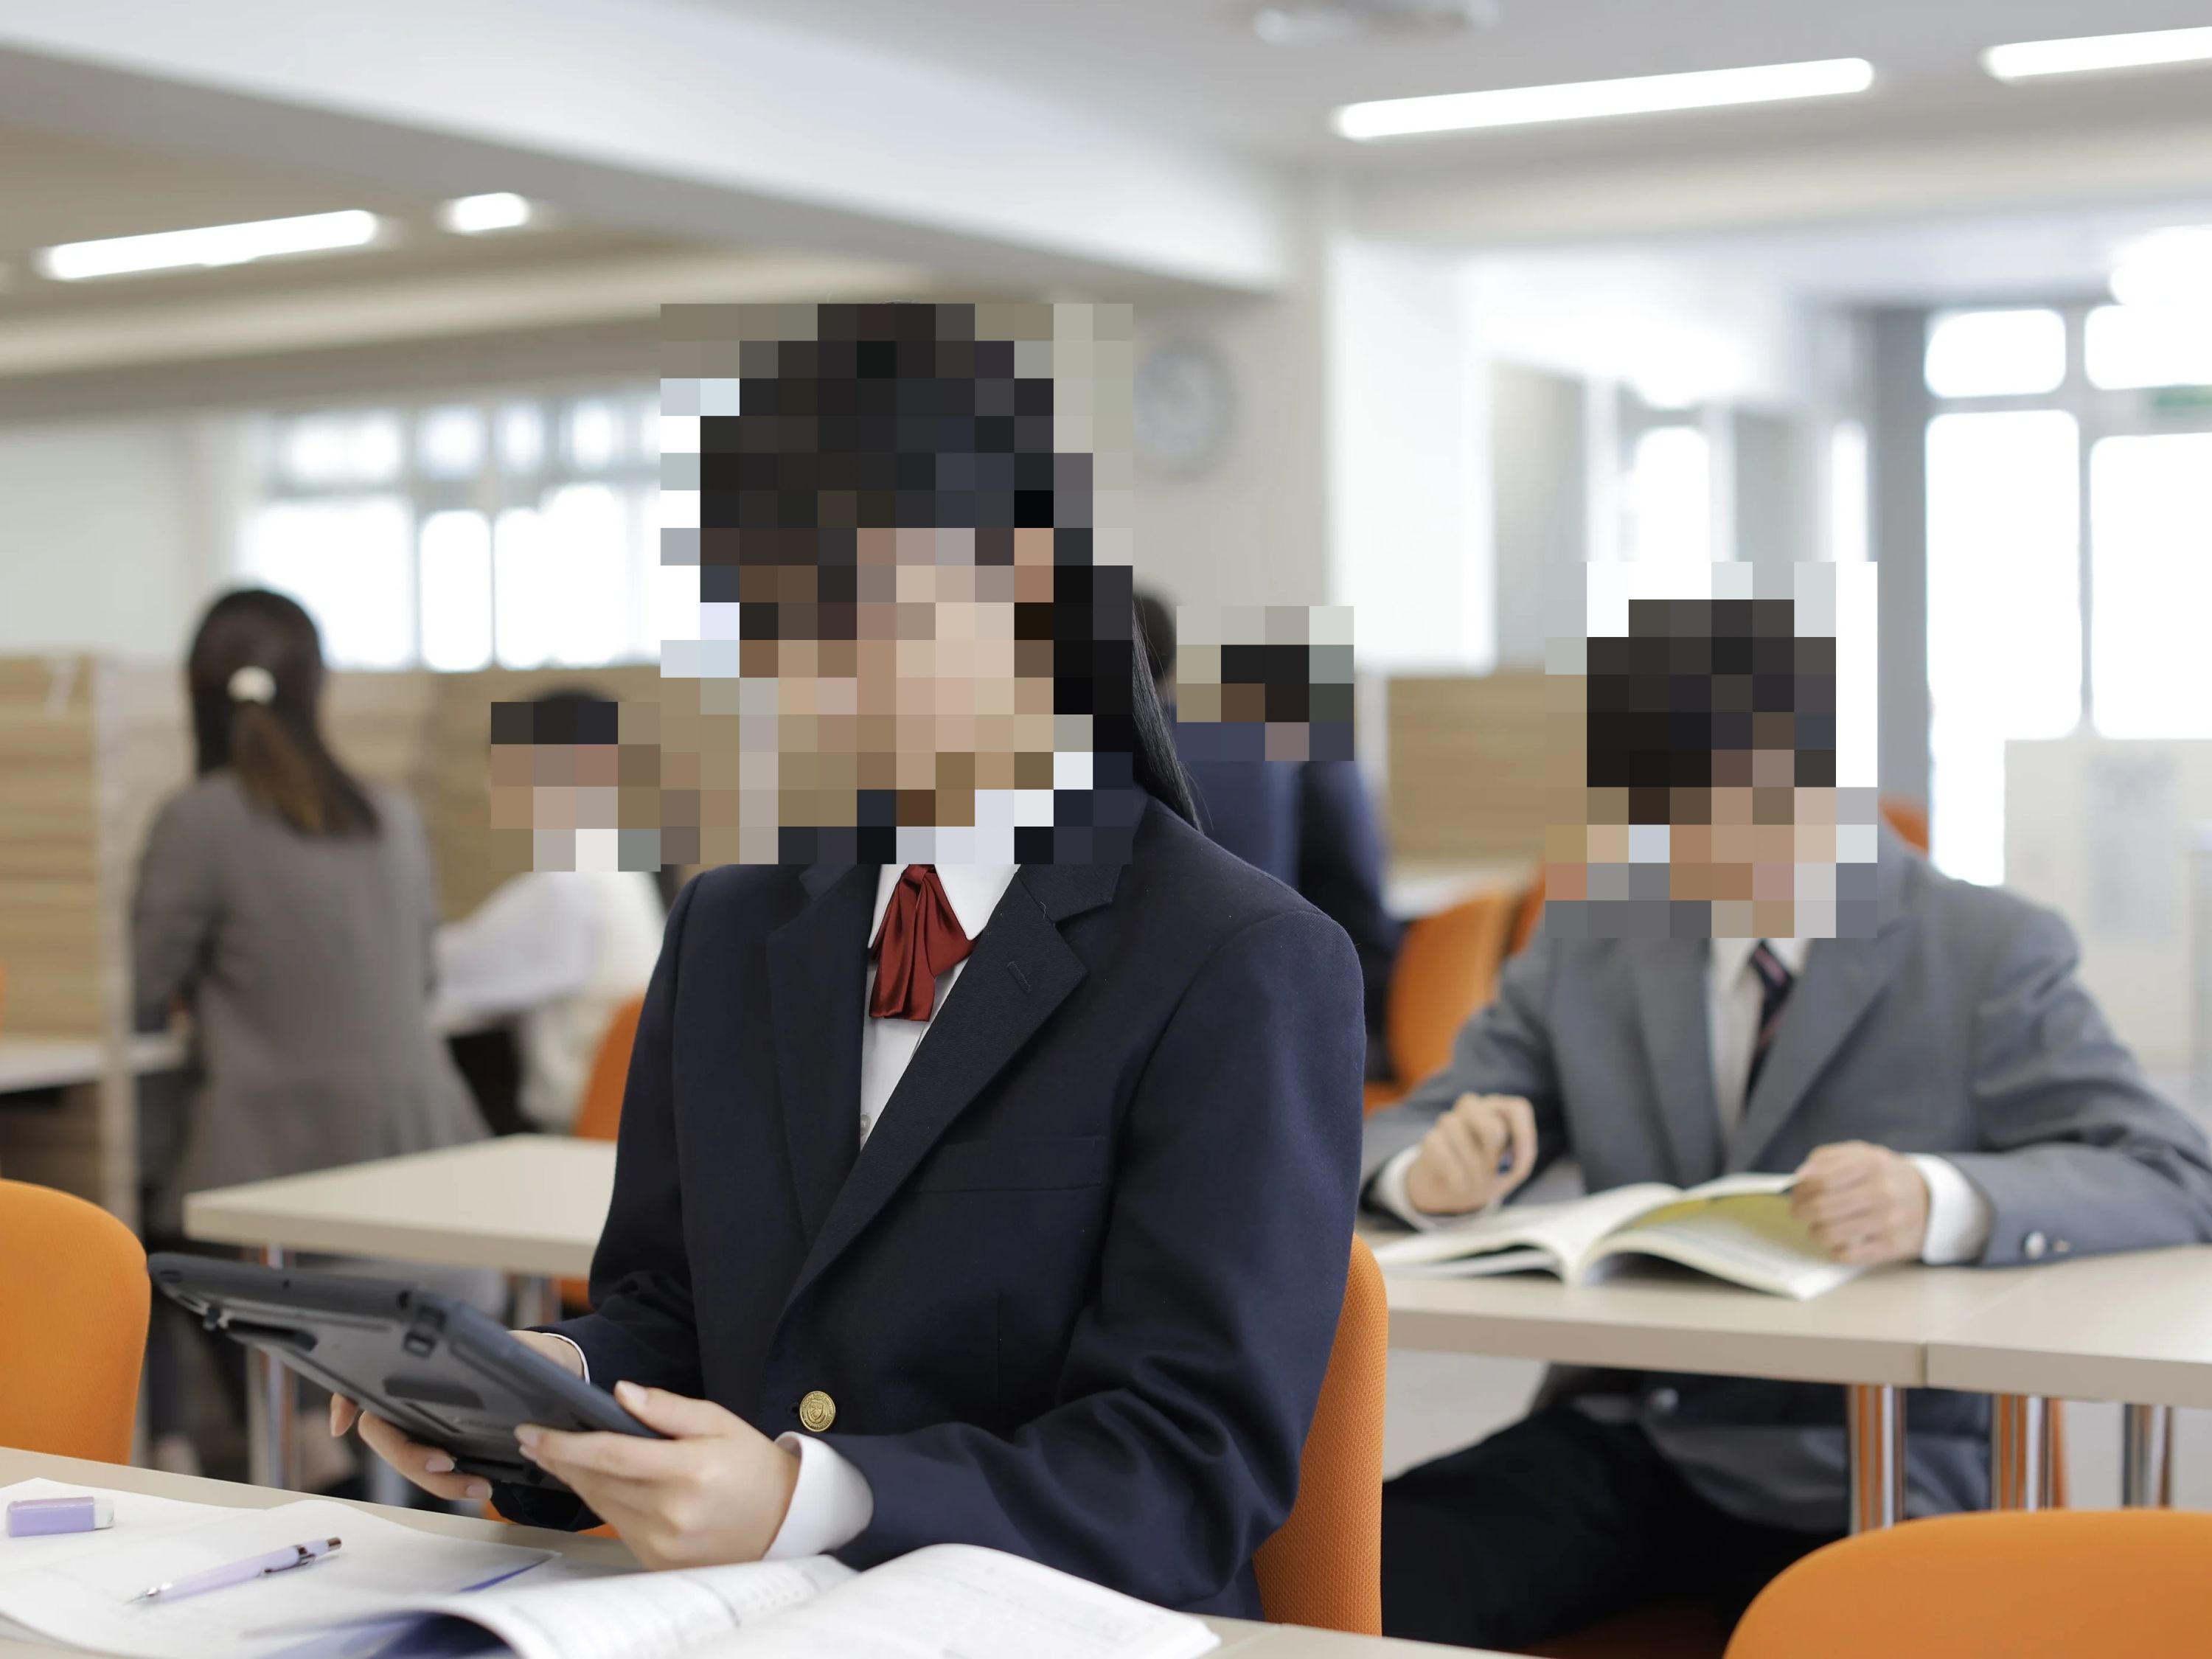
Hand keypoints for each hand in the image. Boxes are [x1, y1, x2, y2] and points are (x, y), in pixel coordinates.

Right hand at [332, 1329, 582, 1504]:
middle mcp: (418, 1399)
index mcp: (426, 1370)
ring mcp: (430, 1425)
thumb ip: (509, 1351)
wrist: (560, 1371)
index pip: (368, 1383)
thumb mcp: (523, 1348)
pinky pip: (436, 1468)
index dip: (345, 1401)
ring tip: (480, 1487)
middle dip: (409, 1457)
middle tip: (447, 1466)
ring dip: (437, 1481)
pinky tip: (471, 1486)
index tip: (342, 1422)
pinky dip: (445, 1483)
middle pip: (387, 1435)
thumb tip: (506, 1357)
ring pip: (411, 1459)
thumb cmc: (533, 1354)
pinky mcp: (451, 1445)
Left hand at [516, 1383, 799, 1568]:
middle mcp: (671, 1511)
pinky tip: (592, 1482)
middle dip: (559, 1459)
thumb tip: (622, 1392)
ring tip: (554, 1456)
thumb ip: (668, 1408)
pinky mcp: (657, 1560)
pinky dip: (600, 1501)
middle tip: (533, 1438)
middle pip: (596, 1482)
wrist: (783, 1521)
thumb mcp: (719, 1422)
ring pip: (600, 1505)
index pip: (610, 1455)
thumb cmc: (751, 1466)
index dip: (565, 1443)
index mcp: (688, 1470)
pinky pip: (616, 1524)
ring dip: (574, 1479)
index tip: (533, 1431)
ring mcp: (662, 1542)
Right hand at [1404, 1093, 1537, 1215]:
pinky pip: (1444, 1155)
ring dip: (1474, 1169)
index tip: (1519, 1160)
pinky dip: (1456, 1175)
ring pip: (1462, 1138)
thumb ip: (1519, 1159)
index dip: (1522, 1135)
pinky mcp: (1431, 1139)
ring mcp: (1450, 1120)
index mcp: (1500, 1111)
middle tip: (1494, 1169)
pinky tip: (1461, 1184)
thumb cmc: (1492, 1171)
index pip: (1516, 1109)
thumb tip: (1508, 1158)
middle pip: (1489, 1121)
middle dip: (1494, 1152)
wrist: (1457, 1188)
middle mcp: (1475, 1109)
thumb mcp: (1514, 1168)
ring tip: (1477, 1183)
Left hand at [1791, 1141, 1929, 1265]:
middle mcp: (1882, 1192)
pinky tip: (1838, 1242)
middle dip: (1801, 1212)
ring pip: (1831, 1234)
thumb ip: (1826, 1159)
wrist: (1930, 1199)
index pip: (1820, 1181)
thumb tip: (1800, 1177)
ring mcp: (1889, 1221)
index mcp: (1871, 1165)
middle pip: (1821, 1208)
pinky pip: (1848, 1255)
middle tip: (1799, 1213)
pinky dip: (1835, 1251)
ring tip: (1818, 1227)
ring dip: (1815, 1232)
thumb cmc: (1883, 1175)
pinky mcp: (1893, 1246)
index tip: (1796, 1194)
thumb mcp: (1861, 1154)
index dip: (1800, 1190)